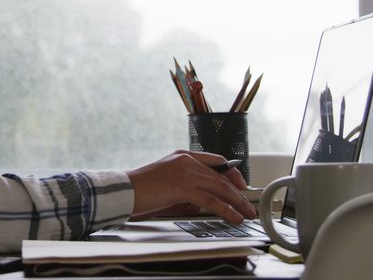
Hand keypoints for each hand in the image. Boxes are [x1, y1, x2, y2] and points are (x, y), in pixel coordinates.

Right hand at [125, 150, 256, 222]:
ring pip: (220, 188)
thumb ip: (187, 188)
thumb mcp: (168, 183)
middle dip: (238, 192)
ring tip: (246, 213)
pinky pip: (211, 200)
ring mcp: (186, 173)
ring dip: (237, 202)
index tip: (240, 184)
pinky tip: (234, 217)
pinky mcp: (183, 187)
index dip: (231, 173)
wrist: (124, 189)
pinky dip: (226, 210)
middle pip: (221, 176)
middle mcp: (187, 161)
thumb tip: (202, 201)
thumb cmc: (140, 188)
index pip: (216, 161)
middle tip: (248, 204)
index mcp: (183, 156)